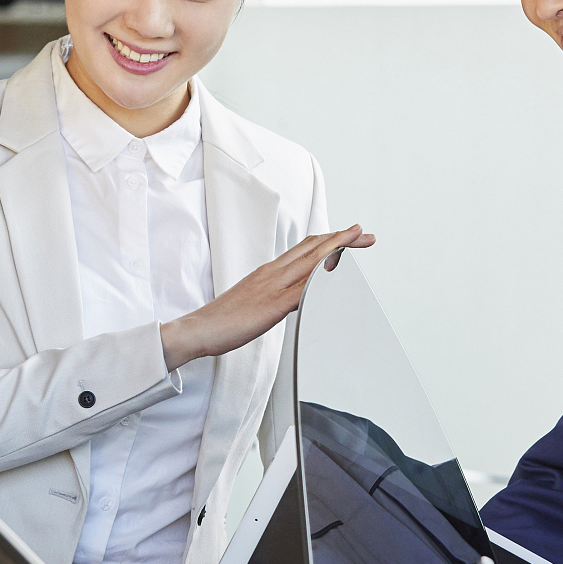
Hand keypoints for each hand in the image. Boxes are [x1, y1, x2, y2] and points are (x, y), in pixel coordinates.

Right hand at [160, 226, 376, 370]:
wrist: (199, 329)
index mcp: (268, 272)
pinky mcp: (272, 304)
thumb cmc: (223, 321)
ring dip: (337, 248)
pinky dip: (322, 277)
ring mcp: (272, 286)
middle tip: (363, 233)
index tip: (348, 236)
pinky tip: (337, 272)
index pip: (304, 249)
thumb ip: (275, 296)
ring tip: (358, 240)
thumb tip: (295, 297)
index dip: (328, 240)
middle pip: (312, 248)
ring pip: (311, 260)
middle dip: (340, 238)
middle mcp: (272, 273)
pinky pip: (303, 289)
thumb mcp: (254, 302)